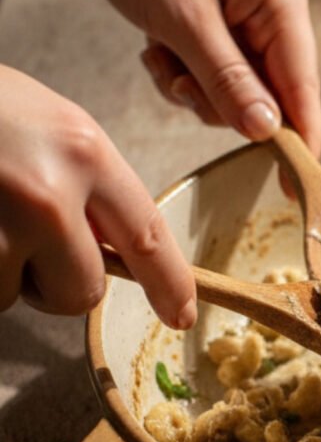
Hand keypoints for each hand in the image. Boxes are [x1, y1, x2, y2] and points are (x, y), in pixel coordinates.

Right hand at [0, 66, 195, 327]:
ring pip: (14, 297)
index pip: (148, 238)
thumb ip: (92, 187)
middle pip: (82, 293)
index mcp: (85, 154)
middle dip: (57, 284)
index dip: (170, 285)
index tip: (181, 314)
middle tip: (27, 245)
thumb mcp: (55, 127)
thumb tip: (117, 250)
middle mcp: (47, 194)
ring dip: (0, 272)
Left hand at [77, 0, 320, 155]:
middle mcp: (274, 8)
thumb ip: (228, 81)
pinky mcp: (223, 22)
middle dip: (220, 101)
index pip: (302, 84)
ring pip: (237, 88)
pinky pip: (215, 73)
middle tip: (181, 84)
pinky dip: (183, 73)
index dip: (299, 137)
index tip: (296, 183)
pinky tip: (158, 49)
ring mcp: (249, 15)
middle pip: (268, 91)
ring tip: (162, 56)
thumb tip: (265, 132)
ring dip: (194, 87)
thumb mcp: (183, 21)